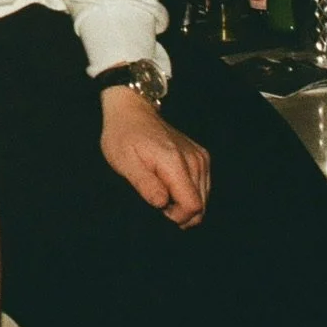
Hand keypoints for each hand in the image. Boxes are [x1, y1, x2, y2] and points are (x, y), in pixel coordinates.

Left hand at [98, 88, 208, 227]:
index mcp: (175, 163)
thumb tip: (162, 204)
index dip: (177, 217)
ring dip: (183, 203)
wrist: (132, 110)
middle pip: (201, 206)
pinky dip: (188, 192)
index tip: (157, 209)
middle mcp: (194, 160)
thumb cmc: (124, 135)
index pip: (193, 206)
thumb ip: (145, 184)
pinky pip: (202, 187)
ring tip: (160, 190)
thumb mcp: (124, 161)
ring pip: (203, 199)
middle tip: (156, 201)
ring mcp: (200, 157)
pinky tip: (169, 185)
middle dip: (180, 212)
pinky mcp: (200, 157)